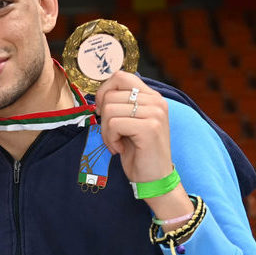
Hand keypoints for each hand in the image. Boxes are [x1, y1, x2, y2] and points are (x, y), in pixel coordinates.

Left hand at [94, 72, 191, 219]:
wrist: (154, 178)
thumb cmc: (138, 152)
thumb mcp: (129, 123)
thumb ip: (120, 105)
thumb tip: (99, 95)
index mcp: (152, 97)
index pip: (120, 76)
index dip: (104, 91)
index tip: (102, 111)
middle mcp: (156, 101)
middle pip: (111, 94)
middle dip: (103, 117)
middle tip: (111, 135)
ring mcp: (155, 113)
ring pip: (110, 110)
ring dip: (106, 131)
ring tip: (117, 143)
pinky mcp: (149, 127)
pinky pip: (114, 124)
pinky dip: (110, 139)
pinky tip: (120, 149)